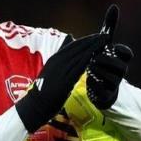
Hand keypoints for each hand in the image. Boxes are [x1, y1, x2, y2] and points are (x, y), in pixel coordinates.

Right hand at [16, 7, 114, 132]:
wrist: (36, 105)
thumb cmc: (44, 90)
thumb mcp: (51, 71)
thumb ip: (60, 62)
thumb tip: (69, 49)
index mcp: (54, 59)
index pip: (72, 45)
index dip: (86, 40)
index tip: (96, 36)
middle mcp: (57, 62)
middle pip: (78, 47)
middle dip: (92, 40)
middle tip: (104, 36)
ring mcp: (61, 71)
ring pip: (80, 55)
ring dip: (93, 47)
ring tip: (104, 42)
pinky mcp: (65, 80)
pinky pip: (79, 67)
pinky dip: (88, 59)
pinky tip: (97, 55)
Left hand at [86, 4, 133, 109]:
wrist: (98, 86)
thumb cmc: (102, 61)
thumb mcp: (104, 44)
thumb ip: (109, 27)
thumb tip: (114, 6)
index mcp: (121, 59)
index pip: (128, 54)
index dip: (121, 50)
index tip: (112, 47)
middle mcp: (121, 72)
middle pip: (121, 67)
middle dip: (107, 61)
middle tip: (94, 57)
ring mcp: (115, 85)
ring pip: (112, 79)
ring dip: (100, 72)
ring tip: (89, 67)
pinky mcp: (107, 96)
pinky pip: (104, 91)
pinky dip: (96, 85)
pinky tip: (87, 79)